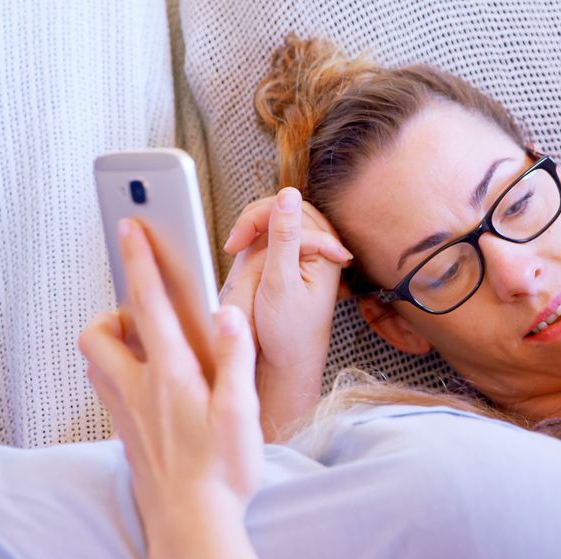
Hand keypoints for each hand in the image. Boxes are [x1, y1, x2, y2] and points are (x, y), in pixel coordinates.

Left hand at [79, 217, 262, 558]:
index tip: (129, 225)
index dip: (140, 260)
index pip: (149, 304)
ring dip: (114, 340)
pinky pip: (107, 387)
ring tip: (151, 344)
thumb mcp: (241, 413)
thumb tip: (227, 312)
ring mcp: (126, 412)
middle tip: (148, 311)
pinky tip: (151, 383)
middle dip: (115, 308)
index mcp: (171, 376)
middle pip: (99, 331)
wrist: (192, 525)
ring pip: (97, 360)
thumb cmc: (222, 473)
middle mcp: (138, 389)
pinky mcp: (125, 432)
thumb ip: (235, 358)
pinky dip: (119, 371)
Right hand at [218, 189, 351, 349]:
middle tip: (233, 244)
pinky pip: (273, 237)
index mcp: (327, 252)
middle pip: (287, 211)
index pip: (294, 211)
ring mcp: (306, 255)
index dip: (261, 219)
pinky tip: (243, 255)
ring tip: (236, 248)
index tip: (234, 243)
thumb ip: (284, 236)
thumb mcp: (281, 282)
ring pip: (278, 222)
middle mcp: (321, 250)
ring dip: (254, 230)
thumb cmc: (287, 332)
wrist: (286, 364)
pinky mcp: (292, 262)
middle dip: (257, 221)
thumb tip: (288, 193)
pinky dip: (255, 241)